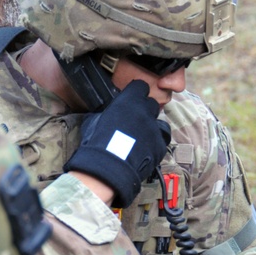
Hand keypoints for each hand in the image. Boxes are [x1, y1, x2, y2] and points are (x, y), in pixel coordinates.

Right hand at [64, 81, 170, 207]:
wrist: (108, 167)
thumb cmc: (97, 143)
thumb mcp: (95, 121)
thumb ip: (107, 113)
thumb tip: (107, 114)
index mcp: (129, 101)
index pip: (141, 86)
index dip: (136, 92)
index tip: (132, 98)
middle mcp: (146, 112)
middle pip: (152, 104)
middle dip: (145, 110)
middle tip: (135, 121)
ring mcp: (155, 129)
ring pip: (159, 124)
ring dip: (152, 128)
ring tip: (142, 138)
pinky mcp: (160, 146)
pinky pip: (159, 142)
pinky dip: (153, 146)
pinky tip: (144, 153)